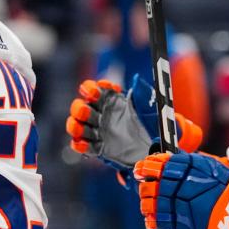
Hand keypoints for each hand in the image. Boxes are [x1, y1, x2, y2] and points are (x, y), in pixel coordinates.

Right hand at [66, 76, 200, 173]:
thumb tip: (136, 79)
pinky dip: (80, 145)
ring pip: (77, 126)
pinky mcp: (98, 148)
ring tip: (79, 128)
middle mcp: (100, 114)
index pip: (94, 90)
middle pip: (80, 107)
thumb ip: (143, 93)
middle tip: (85, 112)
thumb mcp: (150, 106)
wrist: (154, 146)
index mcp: (110, 100)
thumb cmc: (151, 123)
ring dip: (75, 126)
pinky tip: (84, 145)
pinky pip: (83, 146)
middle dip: (79, 108)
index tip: (95, 93)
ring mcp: (97, 131)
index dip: (90, 89)